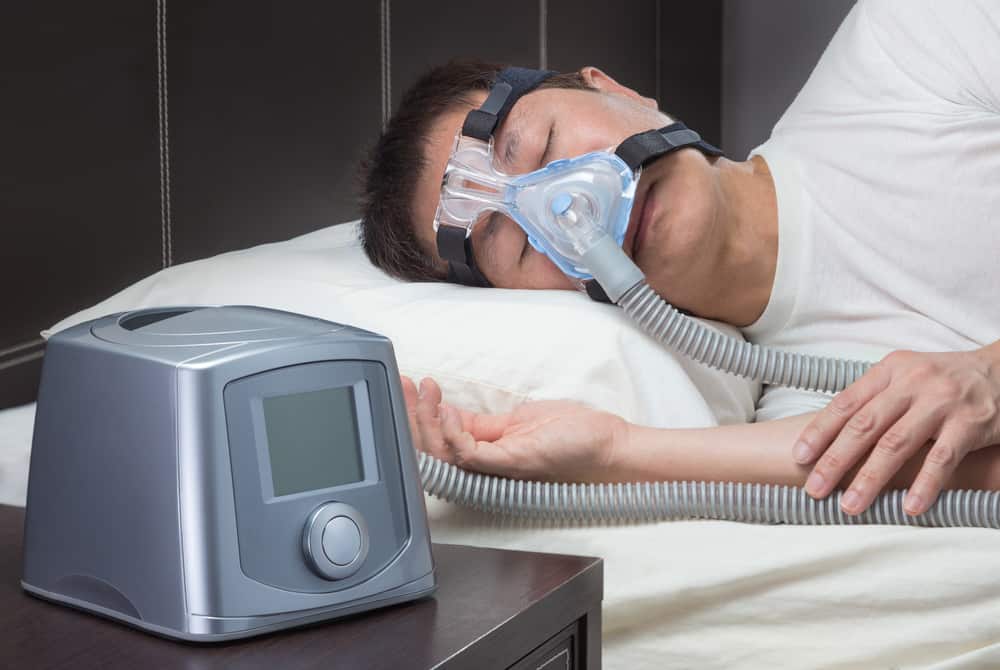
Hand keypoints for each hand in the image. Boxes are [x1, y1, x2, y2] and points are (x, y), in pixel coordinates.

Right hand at [400, 376, 629, 481]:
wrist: (609, 447)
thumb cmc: (573, 436)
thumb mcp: (518, 422)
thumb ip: (482, 425)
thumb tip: (450, 413)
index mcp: (486, 454)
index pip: (438, 438)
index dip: (416, 414)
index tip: (406, 386)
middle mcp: (486, 467)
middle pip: (432, 451)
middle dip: (411, 416)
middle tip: (402, 385)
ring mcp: (497, 469)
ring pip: (443, 455)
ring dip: (426, 420)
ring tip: (425, 391)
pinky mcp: (511, 465)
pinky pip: (469, 456)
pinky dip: (453, 433)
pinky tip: (447, 410)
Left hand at [793, 345, 999, 515]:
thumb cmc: (944, 380)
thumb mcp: (905, 377)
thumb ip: (873, 399)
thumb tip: (828, 433)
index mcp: (888, 372)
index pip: (845, 404)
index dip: (820, 431)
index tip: (799, 457)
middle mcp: (911, 384)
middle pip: (864, 426)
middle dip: (835, 461)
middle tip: (814, 490)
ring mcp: (941, 403)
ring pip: (897, 445)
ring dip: (871, 478)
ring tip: (851, 506)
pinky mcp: (970, 424)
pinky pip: (942, 458)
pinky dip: (924, 484)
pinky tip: (909, 507)